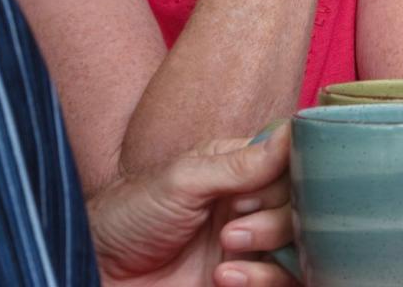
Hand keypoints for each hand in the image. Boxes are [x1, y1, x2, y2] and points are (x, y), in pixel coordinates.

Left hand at [91, 126, 296, 286]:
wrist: (100, 271)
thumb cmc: (128, 217)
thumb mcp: (182, 180)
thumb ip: (241, 163)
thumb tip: (293, 130)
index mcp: (239, 170)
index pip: (292, 163)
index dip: (288, 175)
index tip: (254, 188)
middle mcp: (251, 205)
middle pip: (303, 206)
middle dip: (275, 218)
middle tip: (233, 225)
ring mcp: (251, 246)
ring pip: (300, 245)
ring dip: (269, 247)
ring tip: (226, 251)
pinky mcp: (246, 280)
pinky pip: (285, 281)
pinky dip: (263, 280)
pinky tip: (224, 278)